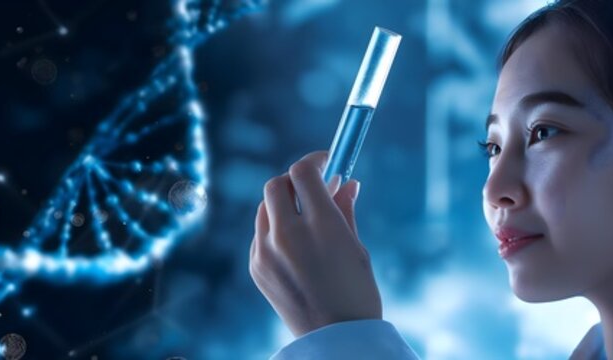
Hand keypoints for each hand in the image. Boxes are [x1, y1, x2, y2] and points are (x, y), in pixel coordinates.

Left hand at [249, 151, 381, 336]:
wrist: (336, 339)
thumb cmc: (356, 293)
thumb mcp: (357, 248)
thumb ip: (345, 210)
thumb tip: (347, 183)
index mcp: (320, 226)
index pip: (303, 173)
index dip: (314, 161)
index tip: (326, 162)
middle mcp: (287, 235)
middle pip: (275, 185)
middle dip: (293, 181)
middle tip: (312, 188)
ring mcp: (265, 252)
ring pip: (264, 209)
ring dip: (282, 205)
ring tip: (305, 219)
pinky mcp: (256, 267)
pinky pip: (260, 234)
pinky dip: (275, 230)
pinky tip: (295, 246)